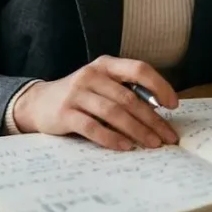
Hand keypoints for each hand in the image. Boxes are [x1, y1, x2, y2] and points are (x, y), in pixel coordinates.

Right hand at [12, 56, 179, 150]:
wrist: (38, 103)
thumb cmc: (80, 96)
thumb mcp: (102, 84)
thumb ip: (125, 91)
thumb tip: (158, 112)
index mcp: (106, 64)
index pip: (139, 69)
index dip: (159, 86)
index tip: (173, 105)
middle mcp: (92, 75)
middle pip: (129, 98)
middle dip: (152, 120)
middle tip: (168, 137)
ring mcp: (77, 93)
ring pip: (114, 113)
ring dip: (137, 130)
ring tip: (152, 144)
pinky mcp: (65, 113)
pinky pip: (93, 127)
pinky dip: (111, 138)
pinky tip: (125, 147)